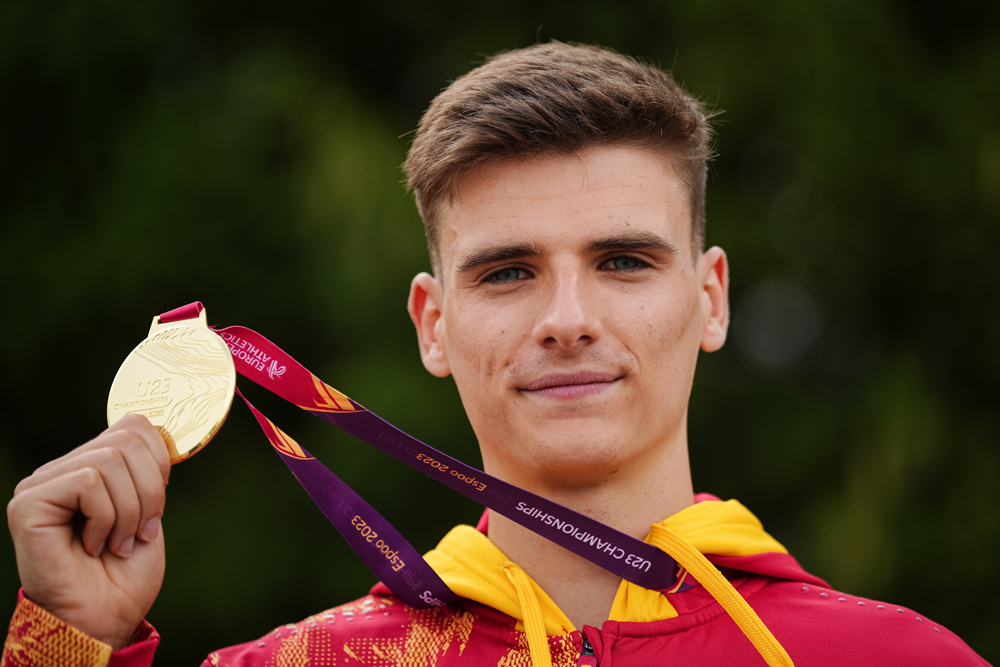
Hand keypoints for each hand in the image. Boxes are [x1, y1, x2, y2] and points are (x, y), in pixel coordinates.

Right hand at [6, 414, 170, 649]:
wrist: (104, 619)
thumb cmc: (124, 574)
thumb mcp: (148, 511)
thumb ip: (145, 470)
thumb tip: (157, 432)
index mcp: (89, 467)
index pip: (133, 425)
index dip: (159, 461)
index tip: (156, 507)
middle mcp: (61, 470)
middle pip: (125, 439)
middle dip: (149, 490)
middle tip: (139, 532)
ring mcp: (40, 485)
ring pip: (109, 460)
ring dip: (129, 510)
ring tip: (117, 543)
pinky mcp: (28, 503)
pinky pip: (88, 483)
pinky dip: (105, 517)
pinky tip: (93, 546)